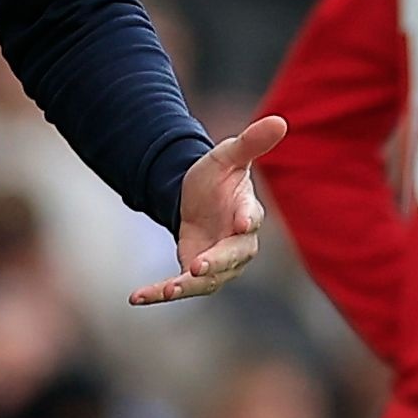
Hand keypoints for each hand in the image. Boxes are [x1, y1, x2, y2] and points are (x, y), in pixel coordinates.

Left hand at [131, 116, 287, 306]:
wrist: (194, 196)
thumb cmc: (218, 176)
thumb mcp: (228, 155)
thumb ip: (251, 142)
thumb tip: (280, 120)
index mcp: (248, 212)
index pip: (252, 218)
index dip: (248, 219)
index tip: (242, 222)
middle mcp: (237, 243)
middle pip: (232, 257)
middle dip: (216, 262)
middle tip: (198, 266)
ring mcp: (218, 262)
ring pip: (208, 280)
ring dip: (187, 286)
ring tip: (167, 290)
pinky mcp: (195, 273)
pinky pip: (179, 285)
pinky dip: (158, 293)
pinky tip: (137, 297)